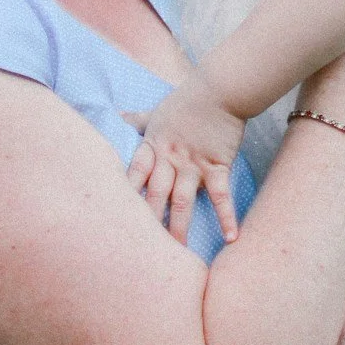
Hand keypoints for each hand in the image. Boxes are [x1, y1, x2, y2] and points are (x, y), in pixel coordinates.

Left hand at [123, 80, 244, 243]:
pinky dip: (227, 216)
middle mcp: (169, 159)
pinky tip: (231, 238)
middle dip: (148, 221)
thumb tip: (116, 115)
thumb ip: (138, 120)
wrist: (219, 90)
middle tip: (140, 248)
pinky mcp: (217, 166)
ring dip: (179, 227)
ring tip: (176, 254)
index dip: (123, 194)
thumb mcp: (157, 112)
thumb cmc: (187, 101)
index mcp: (153, 147)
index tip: (113, 216)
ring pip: (182, 201)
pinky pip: (221, 195)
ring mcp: (193, 165)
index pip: (133, 174)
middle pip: (154, 194)